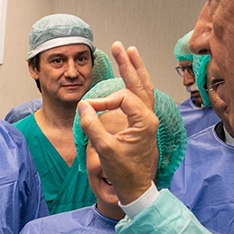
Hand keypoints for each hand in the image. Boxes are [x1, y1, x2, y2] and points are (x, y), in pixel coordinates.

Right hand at [78, 42, 158, 204]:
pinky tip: (133, 75)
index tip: (89, 110)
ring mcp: (149, 120)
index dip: (103, 101)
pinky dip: (137, 84)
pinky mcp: (144, 124)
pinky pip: (142, 97)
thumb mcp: (105, 149)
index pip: (122, 98)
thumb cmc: (123, 171)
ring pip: (144, 88)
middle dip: (128, 64)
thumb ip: (93, 126)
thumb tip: (84, 106)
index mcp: (145, 121)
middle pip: (139, 83)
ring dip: (135, 70)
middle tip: (119, 46)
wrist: (135, 187)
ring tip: (129, 52)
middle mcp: (150, 117)